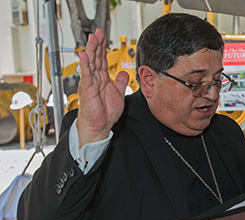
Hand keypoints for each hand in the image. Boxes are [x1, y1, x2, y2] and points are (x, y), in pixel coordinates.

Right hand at [77, 28, 128, 146]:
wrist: (99, 126)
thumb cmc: (105, 113)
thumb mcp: (118, 94)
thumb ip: (120, 82)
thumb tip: (124, 73)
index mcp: (102, 79)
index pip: (102, 59)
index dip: (103, 47)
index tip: (104, 36)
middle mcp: (95, 79)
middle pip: (96, 57)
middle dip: (97, 44)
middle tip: (98, 32)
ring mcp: (90, 83)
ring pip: (90, 63)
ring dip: (91, 50)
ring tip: (92, 38)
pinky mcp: (87, 89)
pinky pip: (86, 75)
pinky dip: (85, 64)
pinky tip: (84, 55)